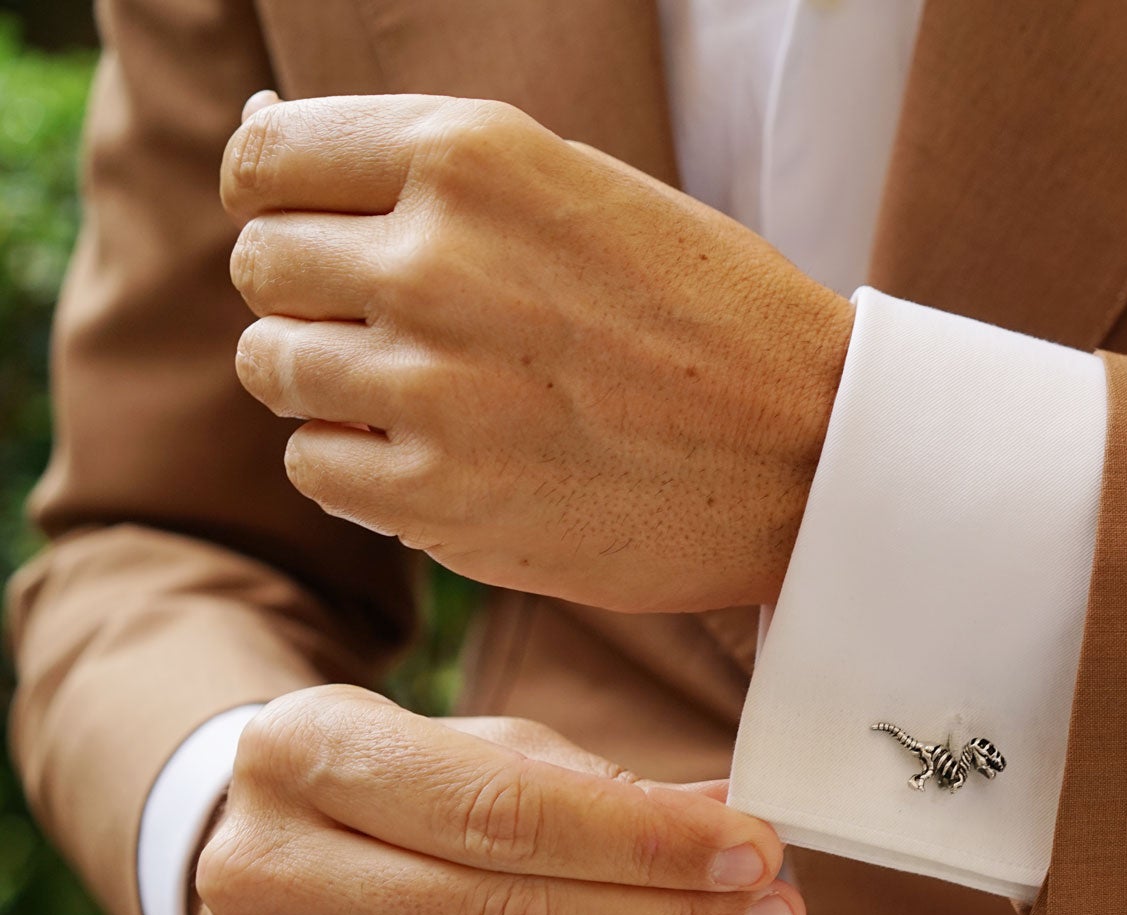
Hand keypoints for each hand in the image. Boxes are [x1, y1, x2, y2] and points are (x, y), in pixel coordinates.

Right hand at [193, 685, 799, 914]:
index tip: (756, 851)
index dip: (647, 841)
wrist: (253, 864)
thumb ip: (603, 788)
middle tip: (772, 914)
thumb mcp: (483, 759)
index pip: (509, 809)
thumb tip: (730, 819)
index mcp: (305, 747)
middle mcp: (253, 862)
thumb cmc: (398, 800)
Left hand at [222, 93, 853, 613]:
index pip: (265, 156)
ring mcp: (430, 386)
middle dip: (313, 293)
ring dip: (332, 382)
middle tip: (403, 326)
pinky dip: (359, 465)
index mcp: (471, 157)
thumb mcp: (583, 188)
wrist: (814, 454)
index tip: (313, 228)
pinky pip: (315, 466)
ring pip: (275, 367)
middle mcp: (434, 260)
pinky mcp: (437, 499)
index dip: (277, 195)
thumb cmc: (710, 315)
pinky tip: (445, 457)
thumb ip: (437, 173)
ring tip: (431, 395)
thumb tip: (262, 153)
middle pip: (263, 264)